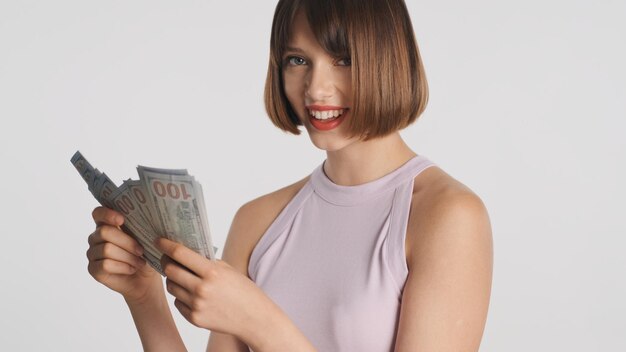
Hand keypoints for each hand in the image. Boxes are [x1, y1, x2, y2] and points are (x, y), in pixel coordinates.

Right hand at [87, 206, 161, 303]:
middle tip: (141, 250)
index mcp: (107, 224)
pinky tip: (131, 269)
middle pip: (105, 232)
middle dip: (127, 242)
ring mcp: (92, 253)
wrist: (145, 278)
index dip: (107, 214)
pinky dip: (123, 267)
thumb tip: (148, 216)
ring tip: (140, 262)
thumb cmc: (145, 255)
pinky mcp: (93, 269)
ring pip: (106, 249)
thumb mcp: (145, 238)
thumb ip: (140, 226)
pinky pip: (105, 265)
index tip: (122, 220)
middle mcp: (96, 237)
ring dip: (128, 257)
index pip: (98, 213)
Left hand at [155, 238, 273, 339]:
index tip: (159, 240)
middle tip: (166, 258)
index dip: (166, 245)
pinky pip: (178, 303)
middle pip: (170, 270)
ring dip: (173, 280)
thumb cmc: (244, 291)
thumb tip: (184, 253)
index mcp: (212, 272)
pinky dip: (181, 296)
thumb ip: (207, 262)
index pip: (180, 254)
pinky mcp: (194, 319)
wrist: (254, 318)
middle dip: (165, 262)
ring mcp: (197, 305)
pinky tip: (191, 294)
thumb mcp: (228, 270)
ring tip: (182, 277)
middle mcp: (202, 289)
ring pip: (171, 287)